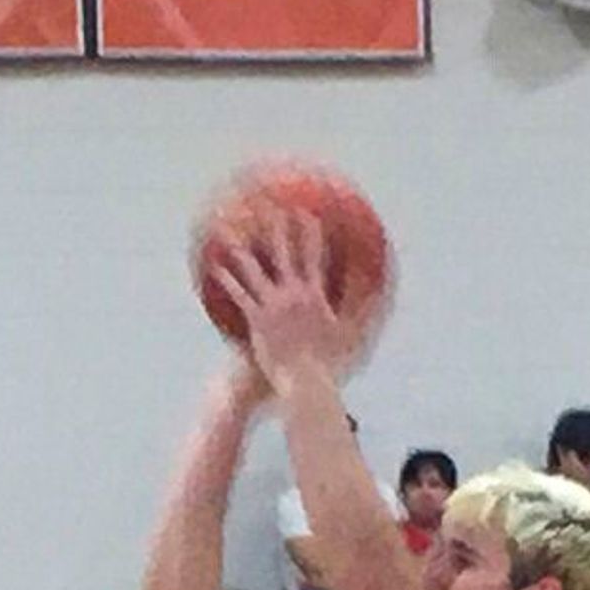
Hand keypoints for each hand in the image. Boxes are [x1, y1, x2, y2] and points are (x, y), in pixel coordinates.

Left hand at [204, 208, 384, 396]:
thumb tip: (373, 289)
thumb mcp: (351, 332)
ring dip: (242, 248)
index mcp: (315, 295)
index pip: (314, 256)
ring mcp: (273, 306)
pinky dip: (228, 279)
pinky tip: (215, 266)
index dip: (309, 233)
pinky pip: (239, 295)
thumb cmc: (330, 362)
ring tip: (230, 230)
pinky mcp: (257, 320)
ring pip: (254, 270)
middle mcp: (293, 294)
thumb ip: (360, 307)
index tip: (304, 213)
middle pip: (283, 253)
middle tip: (269, 207)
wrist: (306, 382)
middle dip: (277, 228)